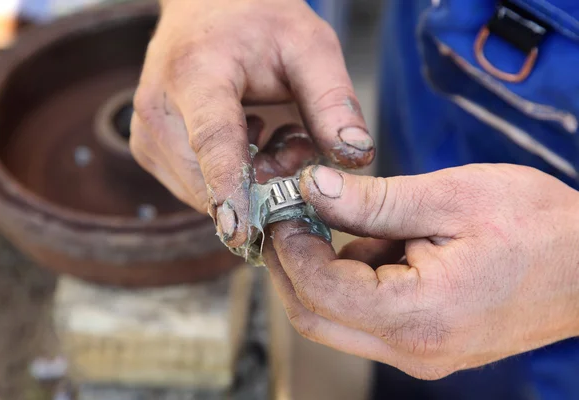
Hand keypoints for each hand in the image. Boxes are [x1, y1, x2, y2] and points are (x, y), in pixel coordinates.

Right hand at [130, 0, 373, 245]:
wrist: (205, 7)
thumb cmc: (257, 19)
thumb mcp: (309, 45)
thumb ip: (334, 100)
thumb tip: (356, 157)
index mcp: (195, 73)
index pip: (212, 140)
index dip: (229, 187)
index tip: (240, 233)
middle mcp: (158, 109)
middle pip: (208, 178)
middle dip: (261, 186)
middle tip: (296, 146)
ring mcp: (148, 134)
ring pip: (203, 192)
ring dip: (249, 183)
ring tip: (273, 134)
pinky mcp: (151, 150)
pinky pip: (197, 188)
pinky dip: (232, 180)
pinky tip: (251, 141)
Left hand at [265, 163, 578, 379]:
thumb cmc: (538, 226)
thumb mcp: (450, 198)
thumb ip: (372, 200)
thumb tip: (312, 187)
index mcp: (418, 315)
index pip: (320, 290)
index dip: (289, 246)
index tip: (281, 205)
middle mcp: (412, 349)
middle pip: (316, 317)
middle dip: (292, 264)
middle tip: (290, 214)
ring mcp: (419, 352)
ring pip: (337, 318)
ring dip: (325, 268)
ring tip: (350, 217)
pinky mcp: (425, 342)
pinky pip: (367, 315)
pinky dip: (356, 277)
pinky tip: (383, 240)